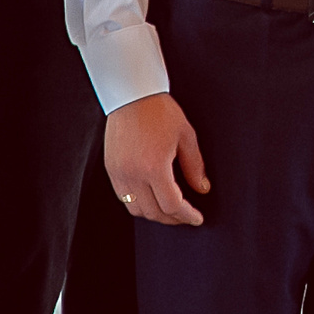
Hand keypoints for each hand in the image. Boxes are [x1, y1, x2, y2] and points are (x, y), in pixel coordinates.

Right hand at [106, 93, 206, 225]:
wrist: (131, 94)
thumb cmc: (159, 111)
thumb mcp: (185, 136)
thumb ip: (194, 166)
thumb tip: (202, 188)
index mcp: (154, 167)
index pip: (172, 205)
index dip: (186, 215)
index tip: (196, 218)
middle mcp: (133, 175)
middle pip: (153, 212)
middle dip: (172, 219)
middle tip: (186, 216)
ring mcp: (119, 173)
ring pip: (135, 209)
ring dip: (154, 214)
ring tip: (169, 210)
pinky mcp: (110, 169)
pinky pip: (123, 197)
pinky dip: (138, 204)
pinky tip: (150, 198)